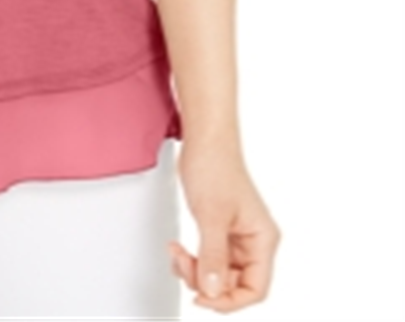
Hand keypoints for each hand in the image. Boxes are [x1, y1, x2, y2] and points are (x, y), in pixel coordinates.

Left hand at [167, 138, 280, 311]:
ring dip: (195, 270)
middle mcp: (253, 241)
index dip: (229, 300)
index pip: (255, 288)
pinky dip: (192, 259)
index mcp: (262, 239)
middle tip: (184, 264)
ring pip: (219, 274)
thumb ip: (213, 256)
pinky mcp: (220, 230)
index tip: (203, 298)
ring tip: (178, 254)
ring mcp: (236, 236)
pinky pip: (208, 258)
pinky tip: (179, 250)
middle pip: (234, 284)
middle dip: (205, 281)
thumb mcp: (211, 216)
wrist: (203, 140)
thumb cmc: (214, 166)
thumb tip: (212, 291)